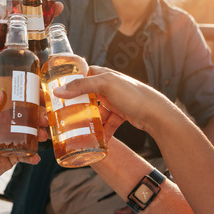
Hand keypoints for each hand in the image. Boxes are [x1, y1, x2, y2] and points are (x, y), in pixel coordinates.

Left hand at [0, 90, 44, 189]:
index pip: (16, 101)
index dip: (29, 97)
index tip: (39, 94)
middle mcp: (6, 126)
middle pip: (28, 118)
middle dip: (39, 116)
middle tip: (44, 118)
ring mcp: (11, 141)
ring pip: (31, 135)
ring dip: (40, 134)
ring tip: (42, 136)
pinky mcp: (13, 157)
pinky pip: (27, 155)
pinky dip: (33, 156)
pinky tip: (36, 157)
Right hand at [53, 66, 173, 135]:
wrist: (156, 114)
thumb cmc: (133, 95)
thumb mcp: (105, 85)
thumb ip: (82, 86)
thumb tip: (58, 91)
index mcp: (104, 75)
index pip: (82, 74)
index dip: (70, 81)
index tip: (57, 92)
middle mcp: (108, 86)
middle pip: (87, 95)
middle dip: (77, 105)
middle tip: (64, 114)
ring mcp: (115, 101)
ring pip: (97, 111)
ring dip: (90, 121)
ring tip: (80, 130)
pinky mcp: (121, 114)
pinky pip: (107, 123)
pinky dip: (103, 130)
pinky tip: (99, 139)